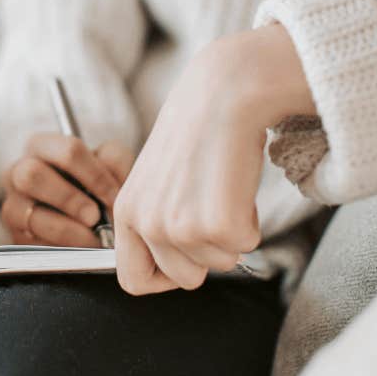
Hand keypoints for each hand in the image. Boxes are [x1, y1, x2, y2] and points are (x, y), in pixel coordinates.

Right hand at [0, 133, 135, 246]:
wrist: (90, 221)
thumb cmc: (97, 186)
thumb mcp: (111, 166)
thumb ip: (114, 160)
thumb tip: (108, 174)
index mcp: (43, 146)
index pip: (68, 150)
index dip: (95, 175)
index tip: (114, 197)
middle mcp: (19, 171)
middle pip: (32, 174)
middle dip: (69, 199)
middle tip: (94, 217)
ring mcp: (13, 205)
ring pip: (31, 215)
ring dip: (67, 230)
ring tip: (92, 239)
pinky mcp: (14, 236)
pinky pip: (31, 244)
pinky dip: (60, 249)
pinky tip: (78, 250)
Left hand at [111, 36, 274, 295]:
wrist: (221, 95)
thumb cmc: (196, 135)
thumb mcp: (157, 180)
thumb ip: (157, 221)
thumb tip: (176, 267)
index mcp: (126, 211)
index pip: (132, 280)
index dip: (164, 277)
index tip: (185, 257)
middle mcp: (146, 223)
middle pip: (185, 279)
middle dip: (207, 252)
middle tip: (211, 207)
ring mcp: (179, 226)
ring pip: (219, 264)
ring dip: (230, 233)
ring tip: (221, 187)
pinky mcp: (216, 224)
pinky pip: (246, 247)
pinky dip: (250, 221)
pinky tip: (237, 184)